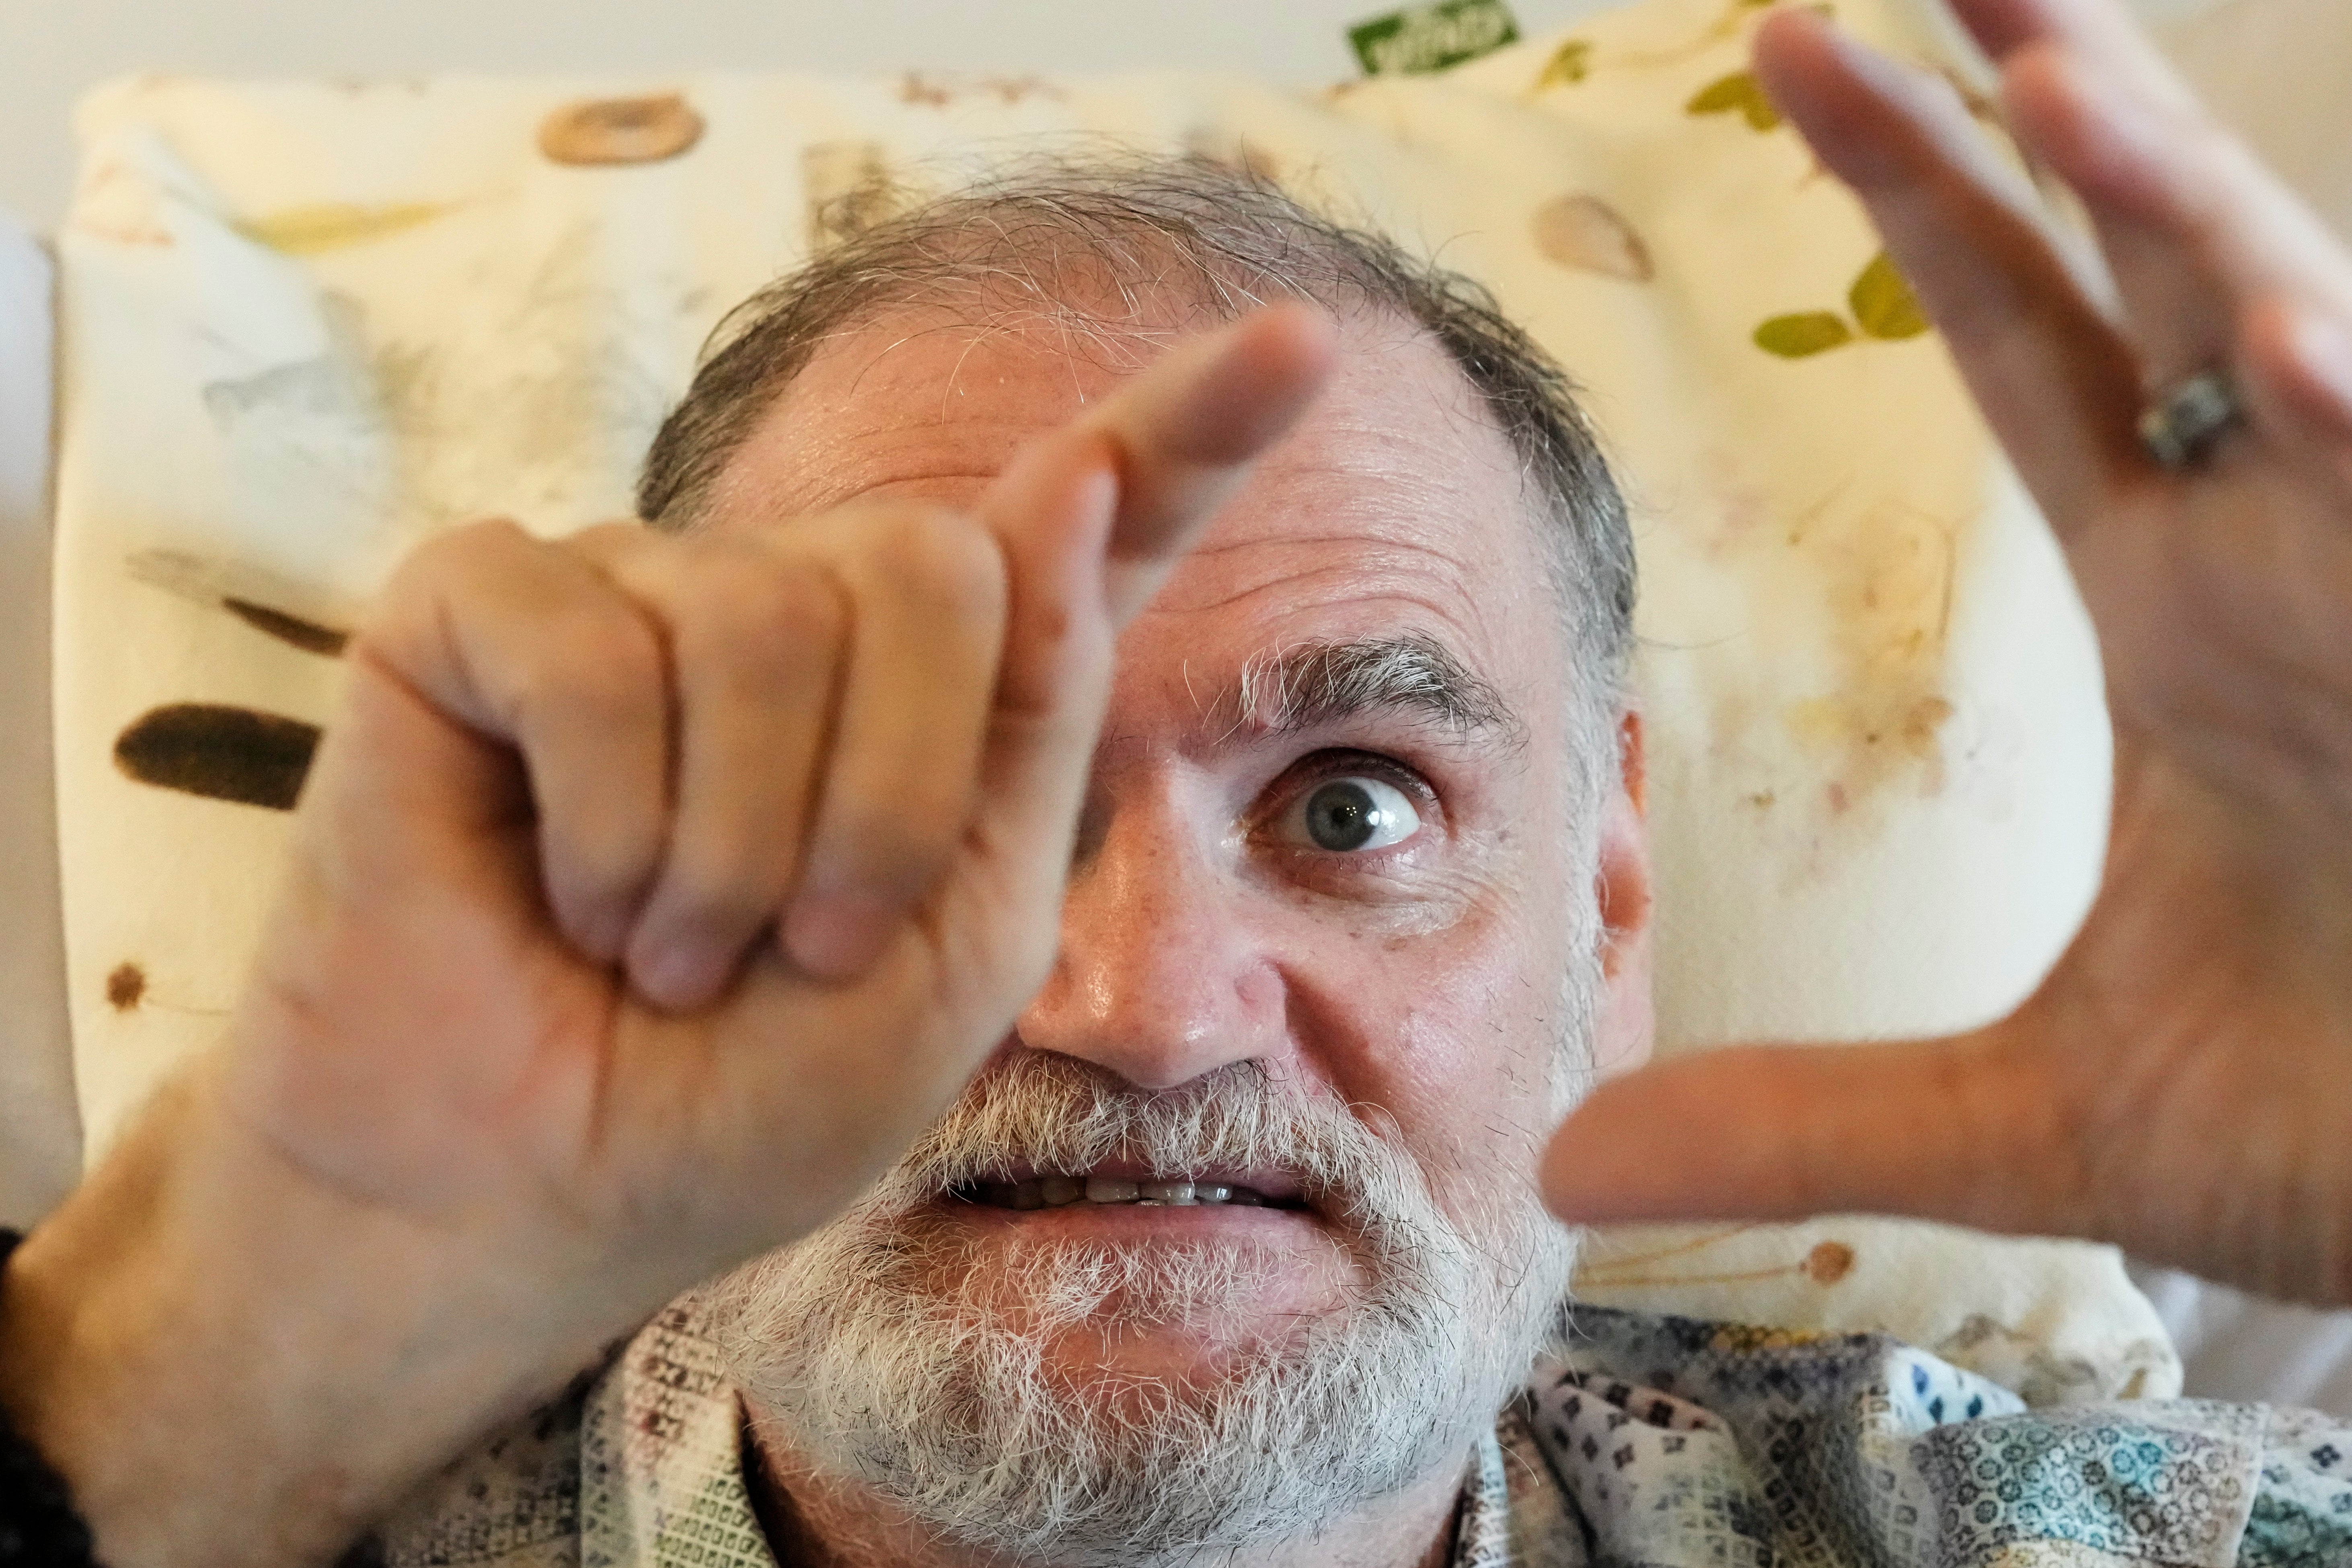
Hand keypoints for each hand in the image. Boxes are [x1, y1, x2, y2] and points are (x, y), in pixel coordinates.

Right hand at [0, 305, 1336, 1566]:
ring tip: (670, 951)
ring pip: (759, 616)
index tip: (1311, 347)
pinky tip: (571, 901)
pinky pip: (589, 645)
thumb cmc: (752, 1089)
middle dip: (886, 806)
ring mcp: (641, 589)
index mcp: (938, 687)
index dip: (1195, 426)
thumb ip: (1033, 721)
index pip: (1085, 517)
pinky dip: (605, 820)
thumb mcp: (967, 940)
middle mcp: (799, 603)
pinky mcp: (485, 607)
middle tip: (802, 947)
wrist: (551, 1194)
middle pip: (935, 567)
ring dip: (732, 850)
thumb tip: (1065, 479)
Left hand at [1541, 0, 2351, 1305]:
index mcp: (2190, 607)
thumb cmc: (2343, 1133)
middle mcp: (2297, 553)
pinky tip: (2295, 349)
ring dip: (2194, 212)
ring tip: (2056, 78)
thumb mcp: (2044, 1124)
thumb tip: (1569, 1165)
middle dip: (2065, 109)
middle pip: (2157, 275)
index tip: (1799, 54)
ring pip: (2309, 326)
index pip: (2030, 345)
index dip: (1927, 195)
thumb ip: (1811, 1119)